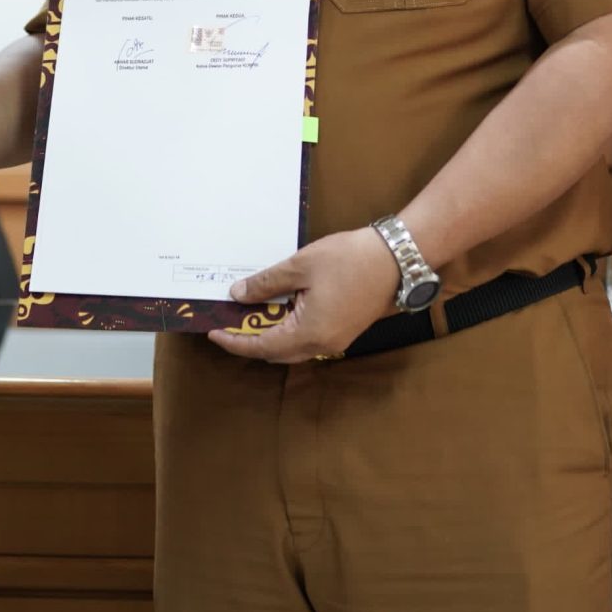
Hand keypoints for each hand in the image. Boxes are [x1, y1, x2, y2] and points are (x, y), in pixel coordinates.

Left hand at [204, 228, 398, 363]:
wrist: (397, 258)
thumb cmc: (349, 259)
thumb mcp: (300, 265)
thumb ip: (266, 283)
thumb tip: (238, 295)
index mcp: (309, 333)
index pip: (262, 347)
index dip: (235, 342)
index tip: (214, 333)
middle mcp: (322, 344)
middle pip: (277, 353)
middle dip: (250, 340)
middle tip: (229, 320)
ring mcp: (336, 339)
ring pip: (293, 347)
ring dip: (270, 333)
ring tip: (250, 312)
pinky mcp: (344, 330)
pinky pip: (308, 337)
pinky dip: (288, 327)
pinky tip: (280, 306)